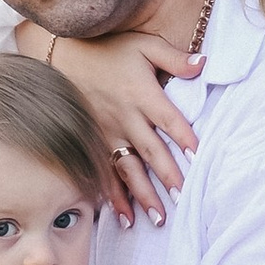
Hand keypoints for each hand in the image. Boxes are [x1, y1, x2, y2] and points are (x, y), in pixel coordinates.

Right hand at [30, 27, 201, 222]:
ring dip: (142, 195)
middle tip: (183, 199)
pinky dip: (113, 196)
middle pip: (150, 151)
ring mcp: (106, 133)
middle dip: (166, 176)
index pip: (169, 119)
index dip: (184, 137)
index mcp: (142, 94)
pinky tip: (123, 216)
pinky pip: (104, 172)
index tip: (198, 157)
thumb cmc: (108, 49)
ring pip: (127, 169)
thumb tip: (204, 63)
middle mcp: (125, 118)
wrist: (61, 54)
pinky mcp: (92, 142)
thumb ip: (174, 57)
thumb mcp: (144, 45)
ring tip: (159, 219)